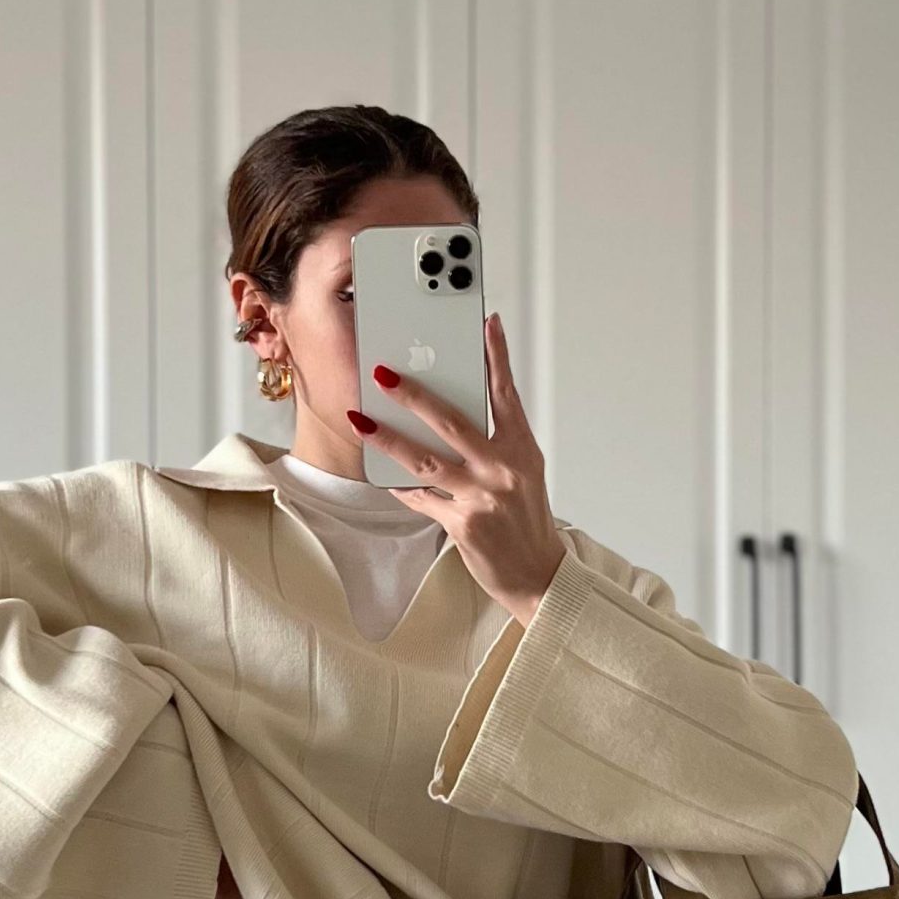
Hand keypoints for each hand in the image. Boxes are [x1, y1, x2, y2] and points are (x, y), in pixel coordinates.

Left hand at [348, 311, 564, 626]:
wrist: (537, 575)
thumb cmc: (526, 521)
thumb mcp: (522, 474)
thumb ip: (496, 443)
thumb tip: (457, 414)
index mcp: (522, 450)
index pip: (506, 394)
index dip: (496, 357)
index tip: (486, 323)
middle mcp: (503, 469)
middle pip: (452, 422)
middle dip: (414, 395)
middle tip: (385, 374)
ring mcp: (481, 498)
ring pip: (425, 460)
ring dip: (388, 439)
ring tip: (361, 421)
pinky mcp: (462, 524)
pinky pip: (421, 498)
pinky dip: (400, 486)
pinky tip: (382, 474)